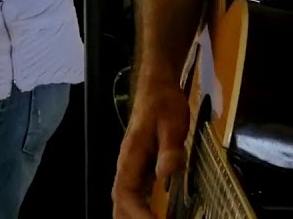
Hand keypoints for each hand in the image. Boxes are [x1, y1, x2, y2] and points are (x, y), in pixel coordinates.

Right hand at [112, 78, 189, 217]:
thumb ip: (170, 148)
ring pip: (124, 203)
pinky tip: (154, 218)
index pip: (126, 195)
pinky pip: (134, 198)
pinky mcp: (139, 170)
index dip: (139, 215)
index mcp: (130, 159)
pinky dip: (140, 213)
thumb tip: (167, 173)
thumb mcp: (172, 123)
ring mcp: (131, 170)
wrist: (156, 87)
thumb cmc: (164, 104)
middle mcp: (125, 168)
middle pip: (120, 205)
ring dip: (134, 218)